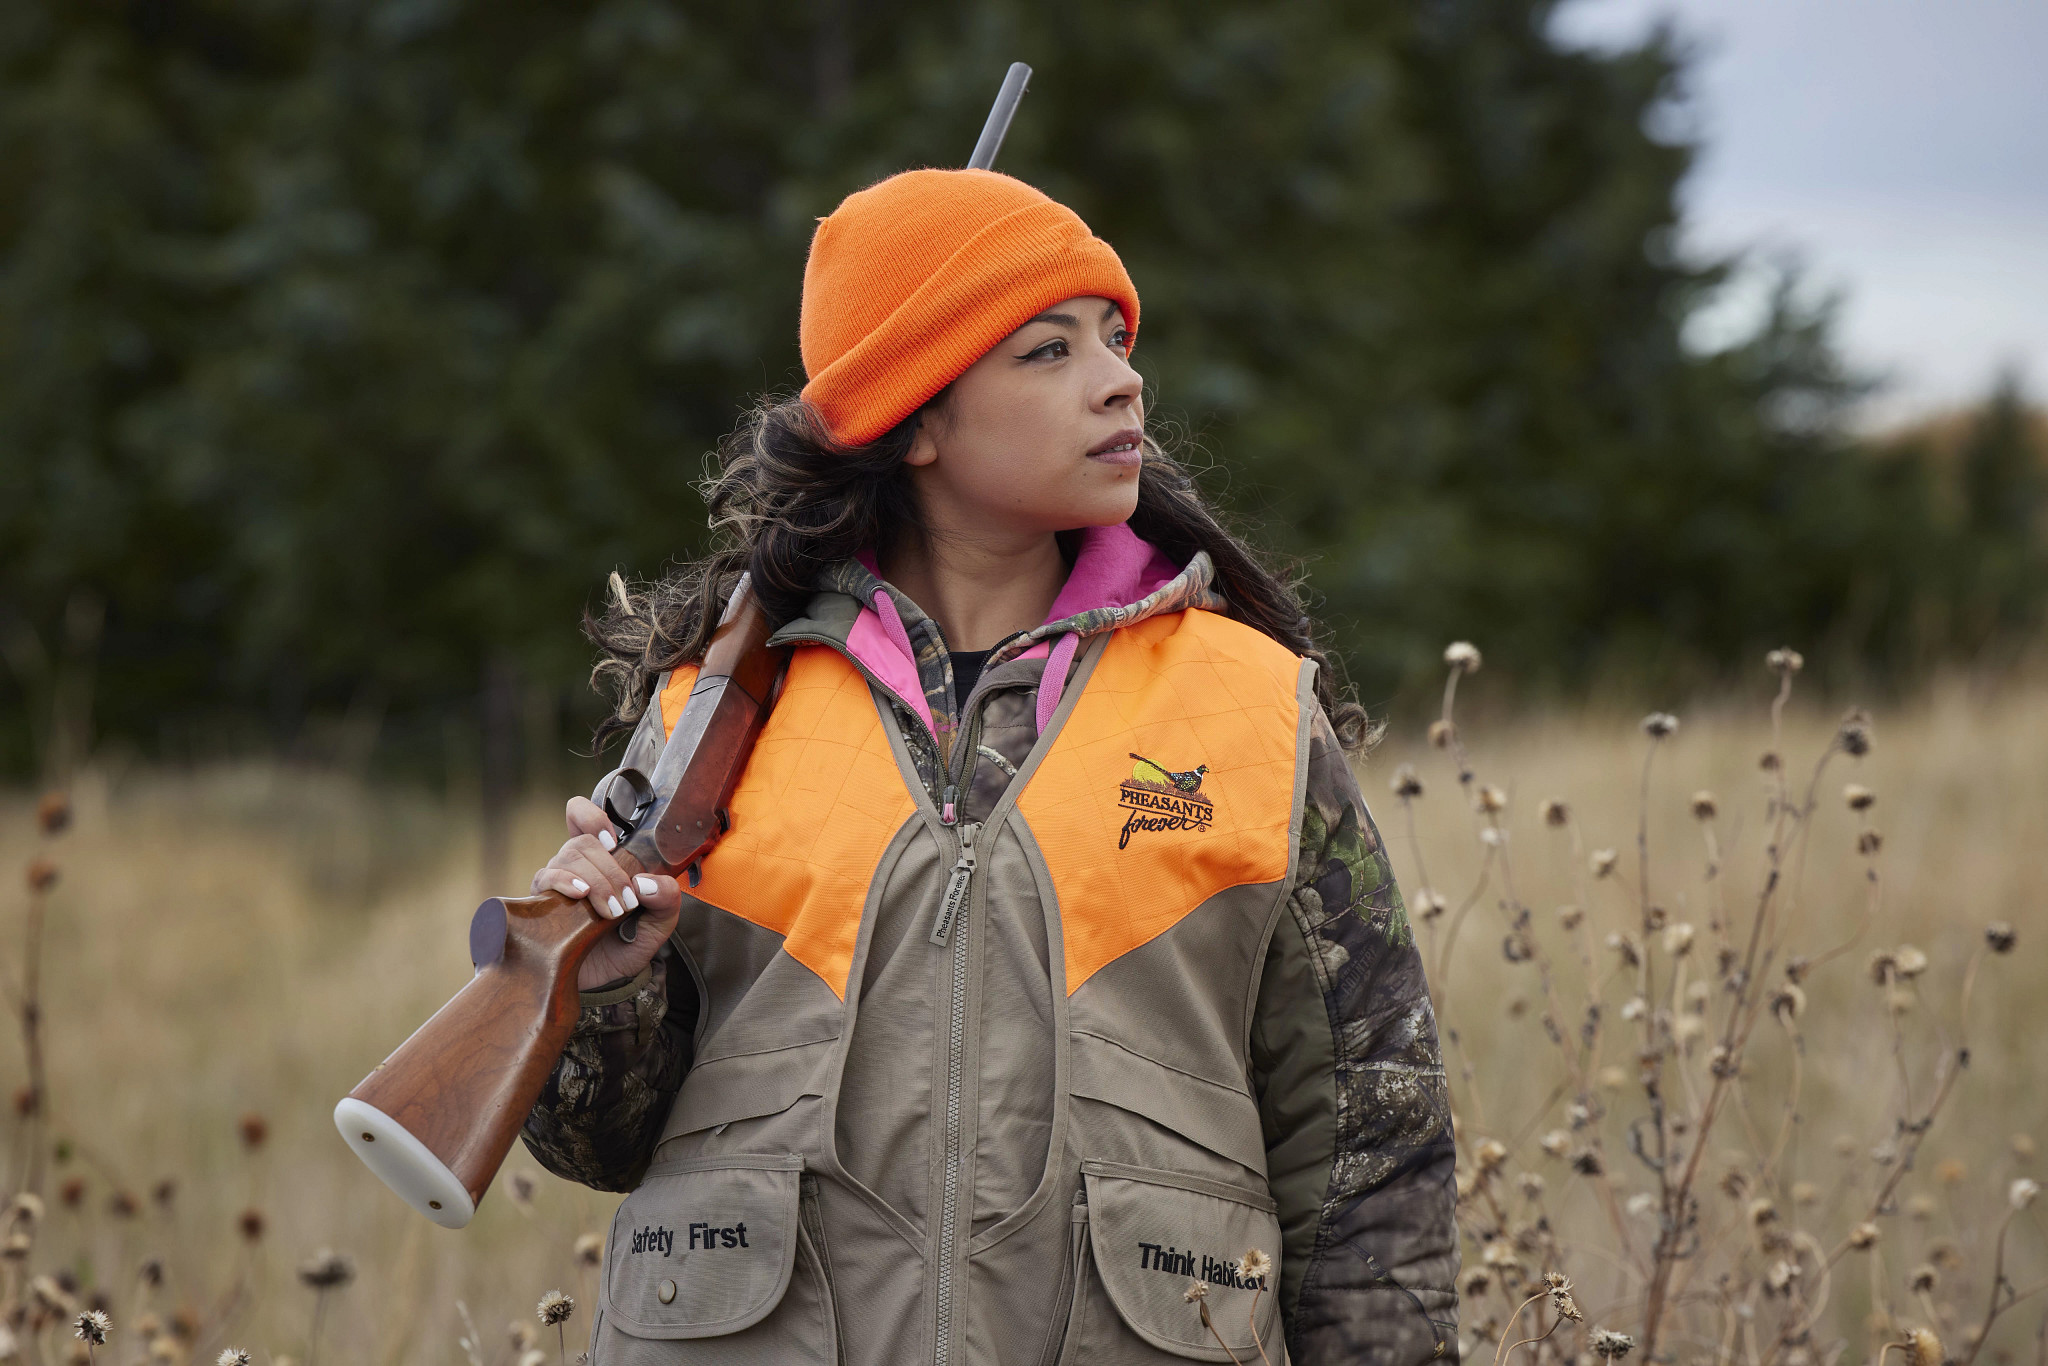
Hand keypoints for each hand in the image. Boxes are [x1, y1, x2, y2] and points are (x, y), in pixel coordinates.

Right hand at [530, 796, 684, 990]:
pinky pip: (547, 877)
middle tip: (627, 903)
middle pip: (584, 842)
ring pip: (569, 856)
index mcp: (601, 861)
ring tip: (611, 912)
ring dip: (597, 880)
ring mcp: (555, 882)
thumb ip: (666, 901)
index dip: (591, 816)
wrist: (598, 984)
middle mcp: (574, 866)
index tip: (612, 840)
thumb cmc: (625, 947)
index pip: (581, 818)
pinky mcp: (540, 901)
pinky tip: (580, 896)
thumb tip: (645, 882)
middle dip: (611, 870)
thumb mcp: (658, 926)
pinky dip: (566, 881)